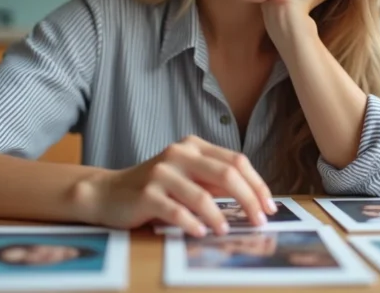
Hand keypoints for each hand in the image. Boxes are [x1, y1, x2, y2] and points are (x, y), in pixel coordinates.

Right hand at [76, 135, 275, 236]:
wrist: (109, 193)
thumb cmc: (156, 188)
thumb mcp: (188, 177)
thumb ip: (215, 180)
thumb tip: (254, 199)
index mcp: (194, 146)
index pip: (236, 161)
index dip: (257, 184)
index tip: (269, 207)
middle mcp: (180, 154)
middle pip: (227, 174)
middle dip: (249, 199)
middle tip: (260, 221)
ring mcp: (162, 172)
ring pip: (202, 195)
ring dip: (220, 216)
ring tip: (226, 231)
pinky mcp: (147, 193)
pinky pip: (176, 210)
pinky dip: (192, 224)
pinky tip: (200, 233)